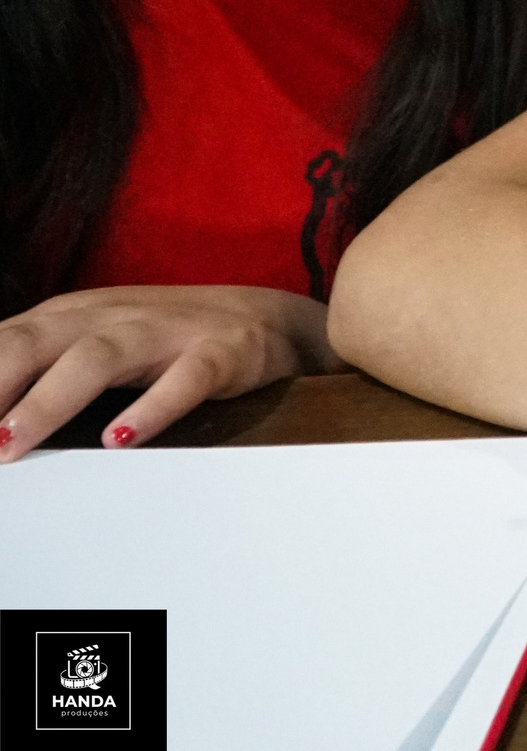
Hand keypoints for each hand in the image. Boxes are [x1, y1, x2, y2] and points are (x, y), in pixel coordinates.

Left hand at [0, 285, 343, 460]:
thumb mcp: (87, 345)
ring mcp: (165, 332)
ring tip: (11, 442)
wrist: (266, 319)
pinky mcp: (219, 352)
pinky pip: (184, 379)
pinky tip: (120, 440)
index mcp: (68, 317)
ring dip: (47, 401)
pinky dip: (150, 408)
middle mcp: (108, 318)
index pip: (0, 344)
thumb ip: (33, 371)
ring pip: (95, 358)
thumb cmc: (161, 341)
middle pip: (32, 342)